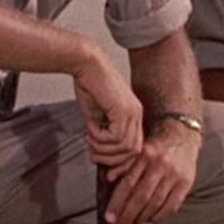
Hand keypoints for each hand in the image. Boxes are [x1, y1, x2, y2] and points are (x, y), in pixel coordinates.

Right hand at [71, 49, 142, 167]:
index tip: (100, 159)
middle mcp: (137, 114)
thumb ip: (102, 132)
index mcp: (133, 115)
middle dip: (112, 158)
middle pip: (133, 151)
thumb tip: (99, 151)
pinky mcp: (123, 109)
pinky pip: (116, 137)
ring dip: (104, 148)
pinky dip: (100, 138)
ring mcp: (132, 112)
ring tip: (90, 138)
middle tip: (93, 153)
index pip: (134, 147)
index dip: (118, 159)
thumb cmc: (89, 84)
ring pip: (125, 147)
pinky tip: (90, 129)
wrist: (86, 64)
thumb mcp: (96, 114)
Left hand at [101, 121, 200, 223]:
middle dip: (127, 215)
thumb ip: (124, 164)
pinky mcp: (186, 183)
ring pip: (156, 203)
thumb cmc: (156, 145)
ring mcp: (175, 175)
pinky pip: (171, 206)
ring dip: (142, 218)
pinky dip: (159, 216)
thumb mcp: (137, 149)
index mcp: (145, 155)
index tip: (109, 216)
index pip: (128, 183)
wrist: (183, 135)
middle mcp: (160, 165)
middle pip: (141, 196)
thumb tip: (108, 179)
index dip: (117, 202)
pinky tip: (149, 219)